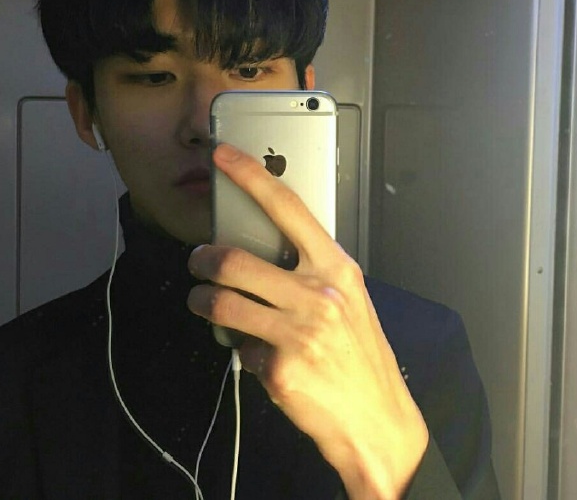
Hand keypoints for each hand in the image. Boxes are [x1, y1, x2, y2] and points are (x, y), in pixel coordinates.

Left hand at [187, 143, 427, 499]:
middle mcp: (318, 293)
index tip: (222, 156)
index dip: (250, 176)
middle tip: (197, 262)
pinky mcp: (279, 368)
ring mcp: (298, 331)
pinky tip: (257, 354)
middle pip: (236, 259)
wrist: (378, 419)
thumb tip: (266, 248)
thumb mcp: (348, 299)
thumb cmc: (362, 355)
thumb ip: (311, 271)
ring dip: (203, 301)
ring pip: (222, 302)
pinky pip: (239, 346)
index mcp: (337, 268)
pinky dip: (239, 347)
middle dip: (203, 260)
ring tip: (205, 302)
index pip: (288, 208)